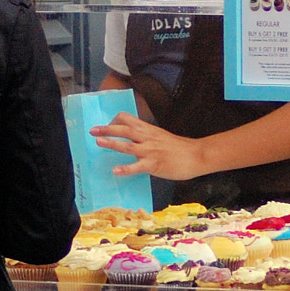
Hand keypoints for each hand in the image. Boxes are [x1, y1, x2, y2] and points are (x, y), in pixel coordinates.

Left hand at [90, 110, 205, 180]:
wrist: (196, 155)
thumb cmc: (179, 148)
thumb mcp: (160, 136)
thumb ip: (147, 136)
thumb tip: (134, 139)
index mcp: (148, 130)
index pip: (128, 119)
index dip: (115, 121)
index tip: (106, 126)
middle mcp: (147, 138)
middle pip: (124, 129)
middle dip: (107, 129)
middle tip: (92, 130)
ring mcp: (150, 151)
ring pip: (127, 145)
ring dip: (112, 143)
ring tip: (99, 142)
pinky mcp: (154, 164)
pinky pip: (137, 167)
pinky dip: (125, 168)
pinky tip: (115, 171)